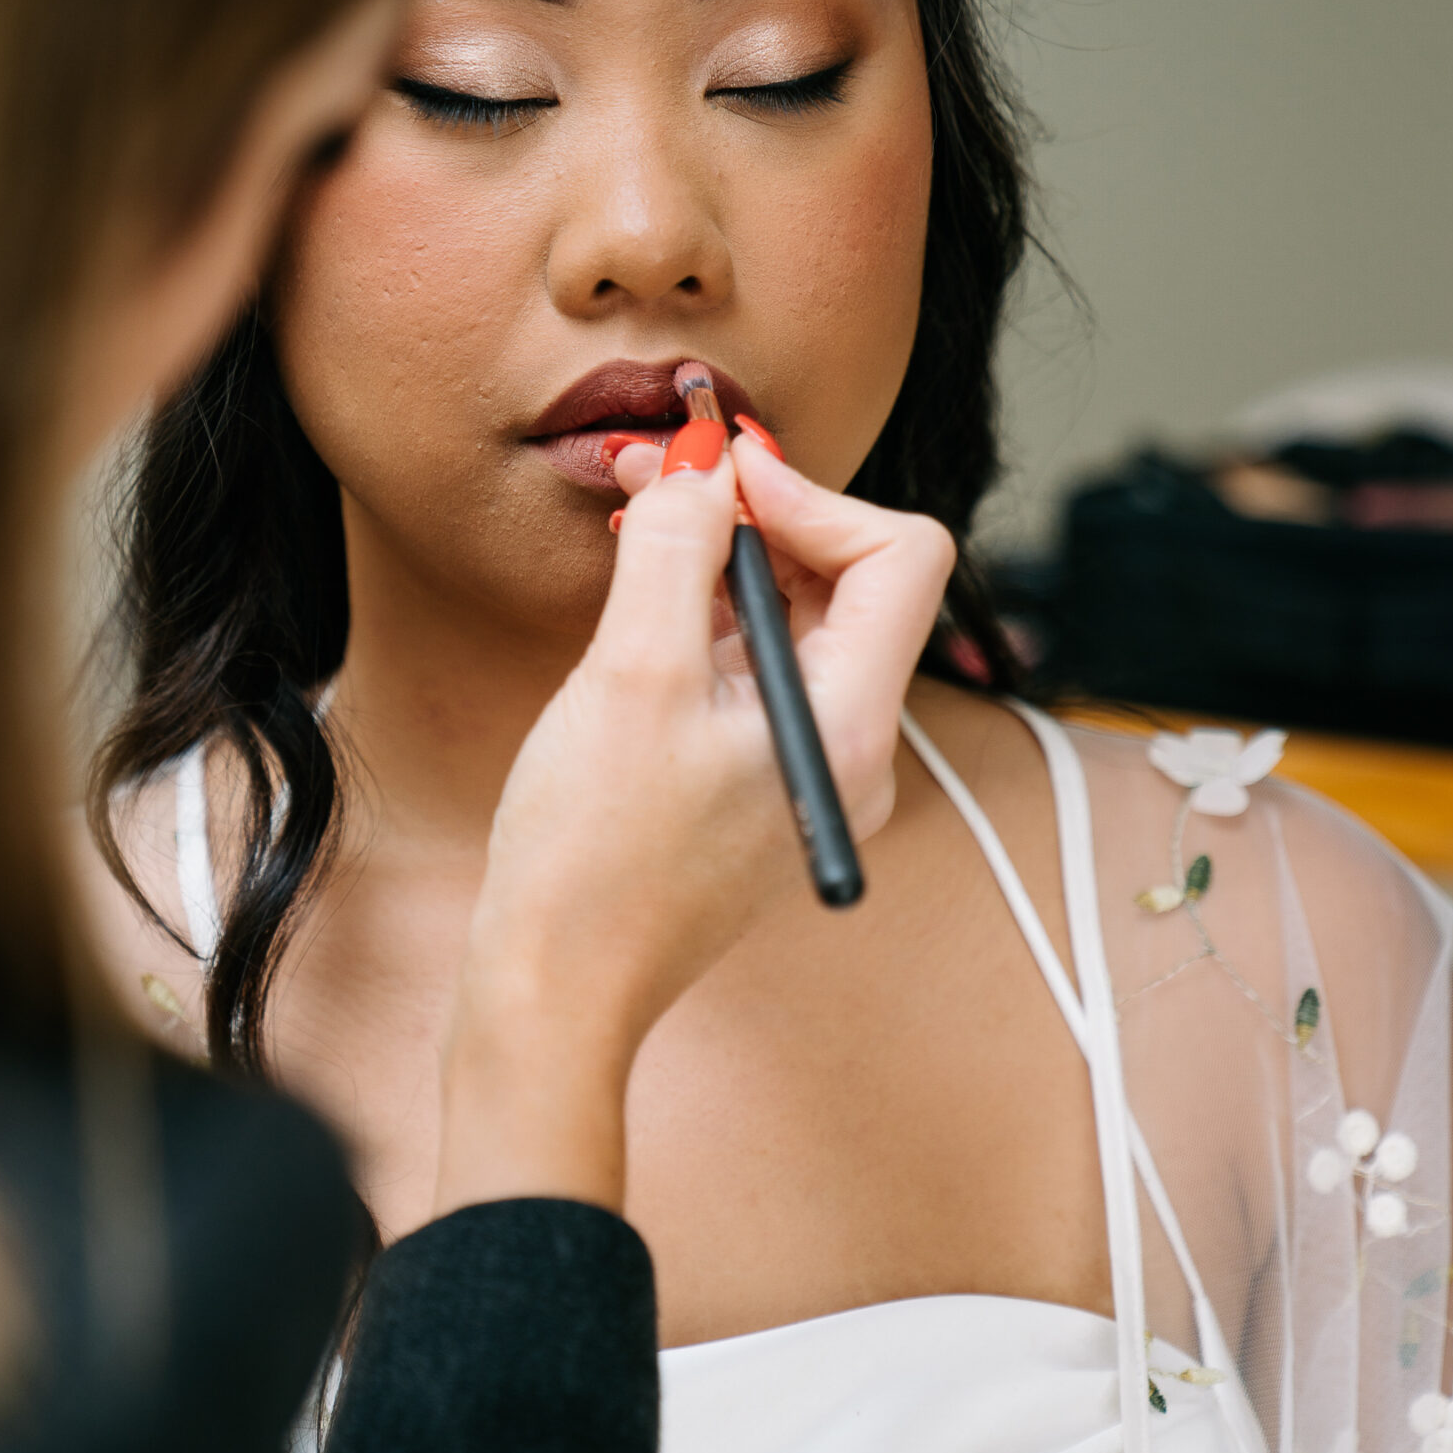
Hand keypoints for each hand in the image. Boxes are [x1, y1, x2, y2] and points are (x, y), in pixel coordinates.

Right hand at [436, 431, 953, 1216]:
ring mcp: (807, 770)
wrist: (554, 989)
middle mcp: (852, 749)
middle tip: (660, 474)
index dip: (810, 495)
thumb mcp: (630, 675)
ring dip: (724, 560)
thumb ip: (675, 550)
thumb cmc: (591, 860)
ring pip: (795, 623)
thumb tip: (701, 463)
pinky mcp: (756, 785)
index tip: (717, 474)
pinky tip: (637, 604)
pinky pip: (754, 672)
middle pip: (849, 581)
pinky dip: (704, 618)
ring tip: (637, 522)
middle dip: (757, 514)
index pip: (899, 556)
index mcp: (851, 724)